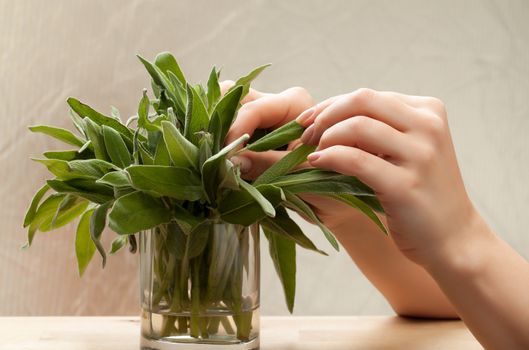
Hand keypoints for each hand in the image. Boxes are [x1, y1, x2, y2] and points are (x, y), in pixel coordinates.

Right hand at [223, 82, 373, 229]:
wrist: (340, 195)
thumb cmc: (330, 180)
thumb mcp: (302, 175)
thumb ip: (267, 165)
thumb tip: (231, 162)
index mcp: (294, 103)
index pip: (253, 109)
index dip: (235, 133)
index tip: (226, 159)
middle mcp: (277, 103)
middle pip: (235, 97)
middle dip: (222, 125)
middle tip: (216, 154)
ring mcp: (264, 116)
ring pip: (228, 109)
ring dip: (219, 132)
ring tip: (216, 157)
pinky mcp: (255, 132)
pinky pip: (230, 127)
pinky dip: (222, 141)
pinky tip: (219, 159)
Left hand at [299, 88, 479, 266]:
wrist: (453, 238)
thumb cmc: (420, 192)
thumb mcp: (407, 149)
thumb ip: (378, 128)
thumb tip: (324, 116)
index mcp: (428, 111)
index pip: (367, 96)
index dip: (331, 105)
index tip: (307, 121)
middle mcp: (428, 126)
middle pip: (362, 101)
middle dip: (325, 115)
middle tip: (306, 136)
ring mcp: (420, 155)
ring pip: (357, 127)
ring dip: (325, 137)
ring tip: (314, 153)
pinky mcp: (406, 185)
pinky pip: (356, 160)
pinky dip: (329, 157)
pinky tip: (317, 164)